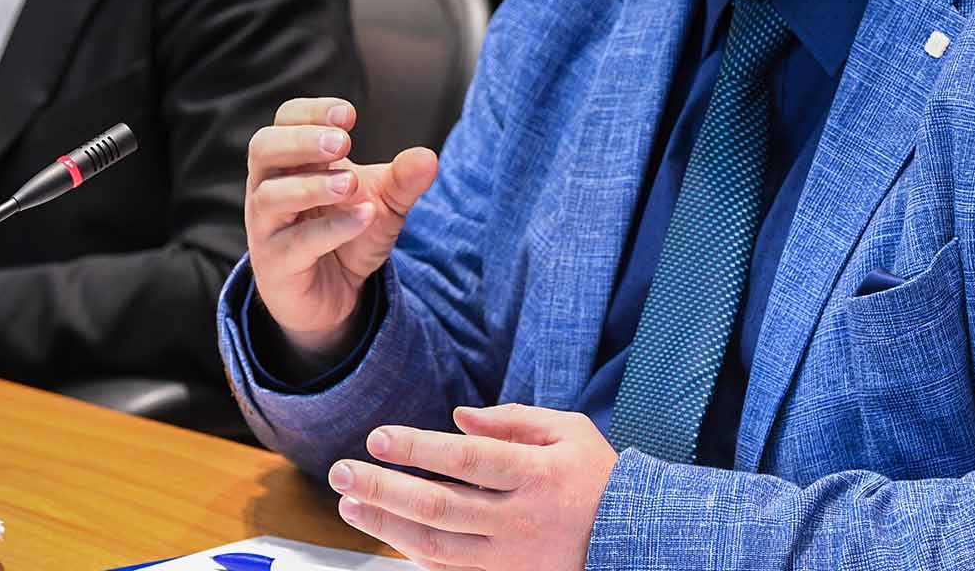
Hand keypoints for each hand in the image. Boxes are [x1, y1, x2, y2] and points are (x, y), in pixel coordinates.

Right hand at [245, 97, 438, 365]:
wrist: (337, 294)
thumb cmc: (349, 233)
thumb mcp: (384, 202)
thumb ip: (403, 179)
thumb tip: (428, 158)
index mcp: (290, 162)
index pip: (285, 120)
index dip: (311, 112)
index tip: (349, 115)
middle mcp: (269, 188)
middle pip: (263, 149)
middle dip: (302, 140)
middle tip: (343, 143)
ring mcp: (267, 227)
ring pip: (271, 196)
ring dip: (312, 185)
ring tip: (351, 184)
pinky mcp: (277, 265)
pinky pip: (297, 243)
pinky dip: (332, 227)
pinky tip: (363, 216)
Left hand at [328, 404, 619, 570]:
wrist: (632, 537)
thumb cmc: (596, 476)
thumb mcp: (569, 431)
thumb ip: (513, 420)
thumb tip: (458, 417)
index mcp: (537, 475)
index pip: (465, 460)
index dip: (417, 449)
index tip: (378, 437)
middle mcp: (520, 520)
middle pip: (439, 506)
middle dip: (384, 487)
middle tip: (342, 471)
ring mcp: (511, 557)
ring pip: (436, 545)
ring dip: (386, 525)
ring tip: (350, 504)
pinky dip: (415, 555)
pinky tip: (387, 534)